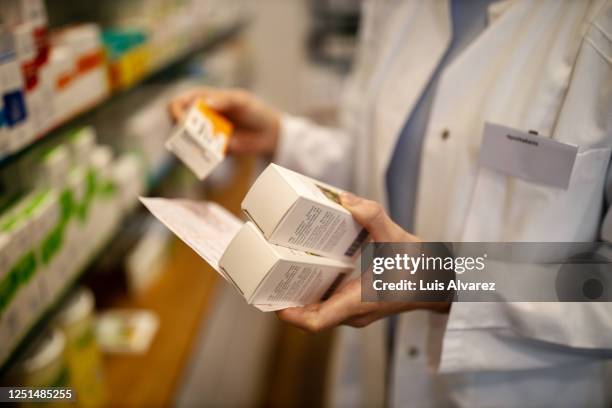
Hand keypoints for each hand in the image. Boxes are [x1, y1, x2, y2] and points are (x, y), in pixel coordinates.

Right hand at [169, 87, 280, 154]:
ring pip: (187, 143)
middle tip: (196, 138)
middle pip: (177, 126)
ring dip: (194, 147)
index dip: (175, 112)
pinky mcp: (212, 150)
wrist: (269, 132)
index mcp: (201, 99)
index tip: (182, 121)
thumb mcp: (241, 101)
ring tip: (212, 147)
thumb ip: (223, 100)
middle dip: (183, 133)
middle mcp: (198, 117)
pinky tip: (223, 151)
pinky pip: (202, 155)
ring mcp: (204, 134)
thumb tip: (205, 103)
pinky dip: (206, 157)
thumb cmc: (254, 110)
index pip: (177, 103)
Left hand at [276, 193, 449, 332]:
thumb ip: (373, 216)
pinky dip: (313, 291)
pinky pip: (328, 304)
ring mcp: (355, 311)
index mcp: (359, 301)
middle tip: (266, 276)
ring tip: (280, 270)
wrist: (438, 282)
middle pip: (312, 314)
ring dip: (299, 295)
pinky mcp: (357, 305)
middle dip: (287, 300)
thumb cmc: (420, 267)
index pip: (318, 321)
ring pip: (319, 310)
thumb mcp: (398, 237)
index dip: (292, 315)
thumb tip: (345, 200)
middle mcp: (354, 312)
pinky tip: (307, 268)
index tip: (273, 303)